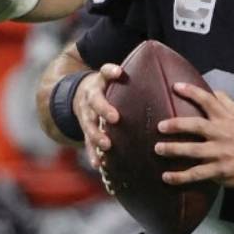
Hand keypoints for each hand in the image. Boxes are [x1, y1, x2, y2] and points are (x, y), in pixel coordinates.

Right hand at [75, 64, 123, 178]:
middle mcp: (90, 99)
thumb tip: (155, 69)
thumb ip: (123, 75)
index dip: (110, 72)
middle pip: (95, 103)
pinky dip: (92, 154)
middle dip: (104, 110)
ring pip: (89, 126)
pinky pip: (87, 143)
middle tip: (115, 118)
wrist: (77, 96)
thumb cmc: (104, 87)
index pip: (104, 73)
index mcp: (98, 83)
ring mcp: (85, 116)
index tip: (119, 72)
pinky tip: (98, 164)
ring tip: (106, 146)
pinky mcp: (85, 131)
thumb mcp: (109, 76)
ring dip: (97, 136)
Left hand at [156, 82, 233, 198]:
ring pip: (193, 151)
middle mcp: (222, 134)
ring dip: (174, 150)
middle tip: (160, 126)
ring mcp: (220, 153)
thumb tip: (213, 91)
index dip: (192, 92)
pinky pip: (196, 174)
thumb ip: (227, 103)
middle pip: (197, 126)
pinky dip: (180, 177)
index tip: (176, 86)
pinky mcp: (219, 171)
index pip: (209, 101)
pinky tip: (166, 177)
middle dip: (177, 125)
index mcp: (226, 119)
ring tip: (158, 149)